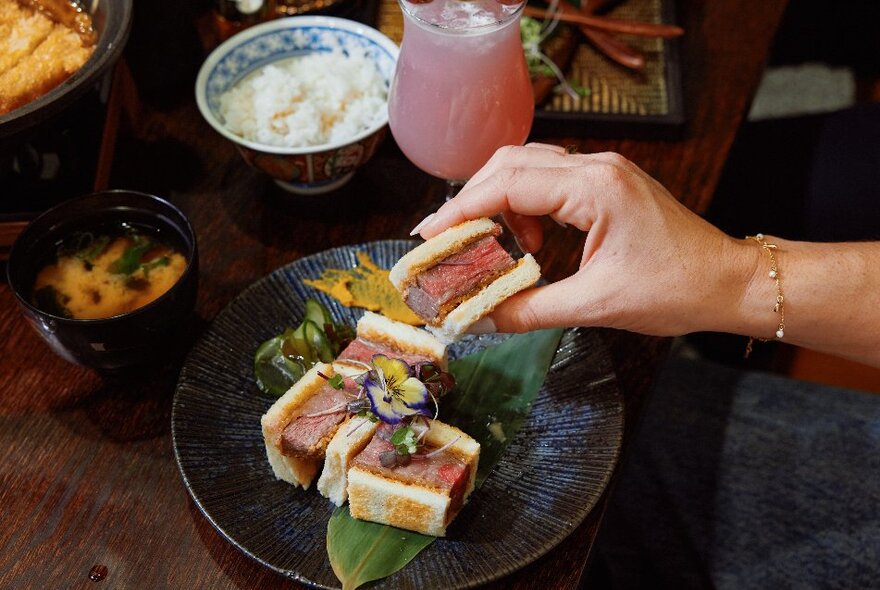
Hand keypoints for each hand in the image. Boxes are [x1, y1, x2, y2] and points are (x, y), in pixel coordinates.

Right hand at [415, 144, 753, 335]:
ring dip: (500, 202)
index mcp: (595, 188)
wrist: (729, 282)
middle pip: (510, 163)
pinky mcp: (606, 184)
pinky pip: (550, 181)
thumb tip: (479, 320)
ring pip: (528, 167)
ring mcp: (603, 171)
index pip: (507, 185)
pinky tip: (529, 241)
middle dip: (472, 200)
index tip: (429, 236)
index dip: (460, 210)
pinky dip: (526, 206)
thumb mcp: (596, 306)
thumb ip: (528, 310)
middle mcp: (596, 167)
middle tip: (449, 240)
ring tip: (493, 248)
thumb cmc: (677, 290)